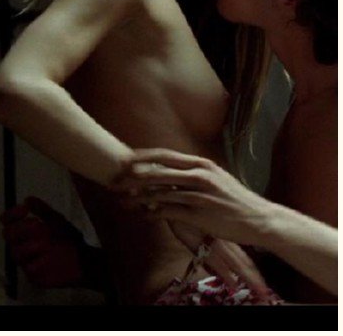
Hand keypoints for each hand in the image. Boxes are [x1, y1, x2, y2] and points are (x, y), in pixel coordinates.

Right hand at [1, 196, 93, 288]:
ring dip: (33, 245)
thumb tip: (28, 199)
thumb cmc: (69, 240)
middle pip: (8, 235)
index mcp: (24, 232)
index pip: (7, 221)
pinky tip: (50, 258)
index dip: (11, 215)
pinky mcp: (33, 276)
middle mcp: (21, 245)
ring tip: (48, 244)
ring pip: (17, 252)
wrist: (84, 260)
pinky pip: (29, 268)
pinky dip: (39, 261)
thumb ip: (42, 210)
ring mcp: (26, 261)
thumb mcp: (56, 220)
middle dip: (21, 229)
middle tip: (36, 225)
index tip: (23, 209)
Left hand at [113, 148, 274, 293]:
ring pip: (159, 193)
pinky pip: (167, 212)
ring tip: (122, 200)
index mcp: (202, 164)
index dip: (142, 157)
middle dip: (133, 176)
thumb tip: (168, 169)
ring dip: (138, 197)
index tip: (125, 160)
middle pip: (158, 172)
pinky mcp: (199, 214)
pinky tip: (142, 214)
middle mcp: (200, 176)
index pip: (165, 155)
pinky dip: (151, 213)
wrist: (259, 219)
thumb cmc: (233, 200)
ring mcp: (199, 195)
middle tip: (115, 180)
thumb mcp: (215, 178)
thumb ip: (192, 172)